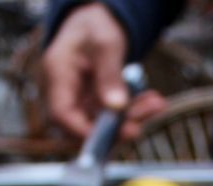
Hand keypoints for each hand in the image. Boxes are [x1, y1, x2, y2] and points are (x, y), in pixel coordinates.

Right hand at [40, 3, 167, 140]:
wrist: (94, 24)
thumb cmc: (94, 27)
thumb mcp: (106, 43)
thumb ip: (109, 74)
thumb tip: (116, 107)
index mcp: (56, 73)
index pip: (61, 114)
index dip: (85, 132)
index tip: (116, 134)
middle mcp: (62, 93)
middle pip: (83, 124)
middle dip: (117, 127)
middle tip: (144, 119)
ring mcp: (77, 101)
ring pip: (102, 124)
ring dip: (131, 118)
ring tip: (156, 104)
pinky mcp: (92, 106)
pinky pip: (112, 117)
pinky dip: (133, 111)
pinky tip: (152, 102)